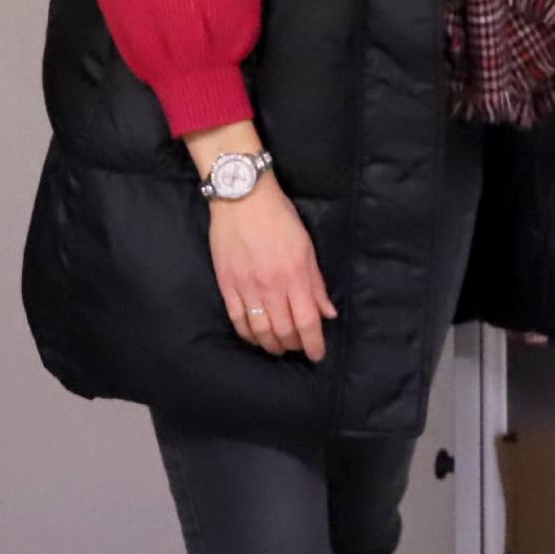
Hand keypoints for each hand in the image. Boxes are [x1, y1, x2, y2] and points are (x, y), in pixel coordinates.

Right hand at [207, 177, 335, 361]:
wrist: (242, 199)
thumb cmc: (280, 218)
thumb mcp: (306, 248)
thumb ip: (316, 283)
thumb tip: (328, 312)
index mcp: (294, 276)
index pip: (307, 321)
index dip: (313, 343)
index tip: (318, 354)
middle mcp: (270, 286)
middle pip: (283, 330)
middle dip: (294, 346)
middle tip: (299, 350)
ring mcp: (246, 287)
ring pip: (259, 330)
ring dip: (271, 345)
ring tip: (279, 348)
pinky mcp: (226, 285)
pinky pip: (237, 319)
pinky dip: (248, 334)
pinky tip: (256, 338)